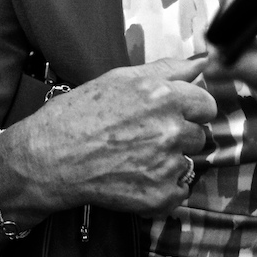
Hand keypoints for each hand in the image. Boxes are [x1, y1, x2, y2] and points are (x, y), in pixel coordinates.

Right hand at [9, 57, 217, 216]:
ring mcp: (167, 165)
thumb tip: (203, 61)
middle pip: (199, 134)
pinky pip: (179, 190)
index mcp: (163, 96)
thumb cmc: (77, 114)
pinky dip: (162, 187)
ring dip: (169, 161)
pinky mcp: (161, 195)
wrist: (49, 158)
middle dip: (178, 135)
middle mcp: (170, 129)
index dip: (189, 109)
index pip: (206, 104)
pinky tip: (136, 177)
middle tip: (145, 136)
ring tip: (136, 157)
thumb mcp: (119, 79)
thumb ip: (167, 69)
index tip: (173, 114)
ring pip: (188, 162)